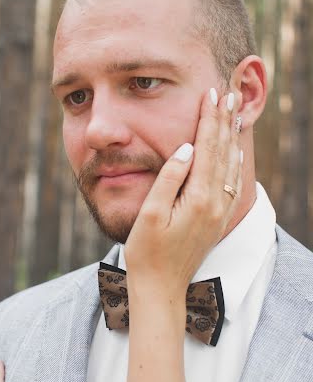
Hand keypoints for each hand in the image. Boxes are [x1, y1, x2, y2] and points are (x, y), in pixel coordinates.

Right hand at [125, 88, 241, 306]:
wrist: (161, 288)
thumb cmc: (147, 253)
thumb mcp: (149, 214)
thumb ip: (169, 178)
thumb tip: (186, 147)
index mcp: (197, 198)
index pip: (205, 148)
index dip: (208, 119)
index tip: (211, 94)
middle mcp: (215, 203)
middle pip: (223, 152)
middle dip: (225, 121)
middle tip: (231, 94)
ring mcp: (219, 212)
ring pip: (231, 166)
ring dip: (233, 137)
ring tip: (236, 114)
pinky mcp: (217, 220)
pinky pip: (233, 184)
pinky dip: (235, 162)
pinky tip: (236, 153)